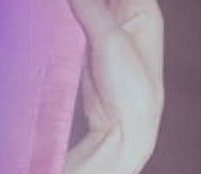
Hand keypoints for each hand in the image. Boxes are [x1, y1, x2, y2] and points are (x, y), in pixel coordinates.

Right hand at [54, 0, 164, 173]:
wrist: (121, 133)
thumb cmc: (129, 91)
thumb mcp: (109, 39)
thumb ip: (90, 5)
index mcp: (144, 10)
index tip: (80, 2)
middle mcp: (128, 17)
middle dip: (83, 2)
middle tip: (69, 7)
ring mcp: (107, 31)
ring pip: (87, 6)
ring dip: (74, 8)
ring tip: (63, 12)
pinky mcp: (89, 46)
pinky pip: (76, 20)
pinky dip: (66, 16)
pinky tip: (56, 15)